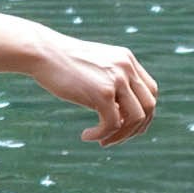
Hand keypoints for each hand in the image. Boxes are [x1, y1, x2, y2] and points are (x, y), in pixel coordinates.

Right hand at [36, 36, 159, 144]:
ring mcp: (117, 79)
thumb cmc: (62, 62)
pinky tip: (86, 135)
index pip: (150, 91)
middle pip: (149, 106)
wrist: (43, 52)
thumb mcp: (95, 68)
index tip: (125, 125)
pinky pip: (113, 123)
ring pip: (136, 118)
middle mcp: (127, 68)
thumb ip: (111, 83)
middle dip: (135, 128)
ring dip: (121, 135)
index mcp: (127, 60)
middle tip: (114, 138)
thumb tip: (120, 114)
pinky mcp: (103, 93)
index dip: (143, 113)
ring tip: (102, 140)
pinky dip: (102, 134)